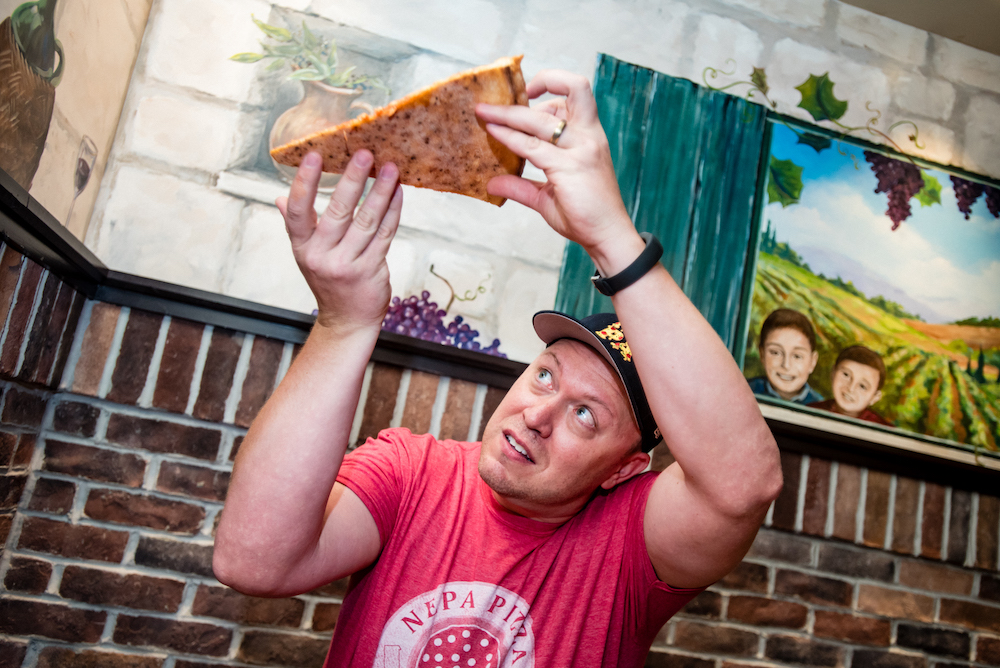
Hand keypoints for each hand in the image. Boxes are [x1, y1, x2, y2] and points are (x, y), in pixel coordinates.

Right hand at [276, 150, 402, 331]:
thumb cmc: (329, 281)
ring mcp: (347, 264)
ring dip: (381, 191)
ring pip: (367, 220)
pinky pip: (384, 234)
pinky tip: (398, 192)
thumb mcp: (306, 255)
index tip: (314, 156)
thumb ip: (297, 225)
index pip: (298, 211)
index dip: (305, 182)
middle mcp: (321, 255)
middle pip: (338, 211)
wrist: (347, 320)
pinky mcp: (371, 269)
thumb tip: (280, 198)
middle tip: (365, 153)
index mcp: (302, 247)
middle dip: (353, 180)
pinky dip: (393, 211)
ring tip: (390, 168)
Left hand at [476, 70, 642, 271]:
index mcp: (590, 136)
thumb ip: (522, 186)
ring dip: (508, 113)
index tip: (528, 91)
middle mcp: (589, 137)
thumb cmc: (586, 215)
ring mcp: (581, 150)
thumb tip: (492, 183)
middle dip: (528, 87)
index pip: (575, 93)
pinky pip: (532, 146)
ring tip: (484, 112)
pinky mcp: (569, 167)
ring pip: (541, 120)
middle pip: (567, 92)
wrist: (607, 236)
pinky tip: (493, 133)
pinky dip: (509, 137)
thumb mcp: (549, 196)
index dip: (552, 83)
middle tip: (496, 99)